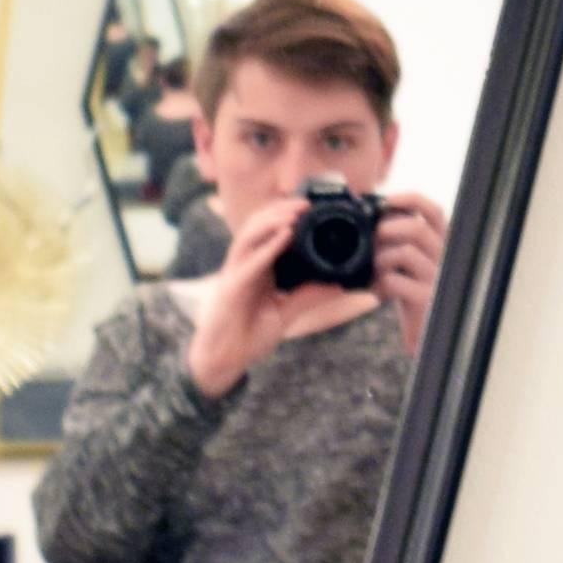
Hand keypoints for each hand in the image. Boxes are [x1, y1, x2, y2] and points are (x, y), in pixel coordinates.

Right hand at [178, 191, 408, 396]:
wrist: (224, 359)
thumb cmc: (249, 335)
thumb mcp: (285, 313)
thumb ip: (308, 297)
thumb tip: (337, 286)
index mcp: (257, 267)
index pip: (268, 232)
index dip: (285, 215)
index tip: (310, 207)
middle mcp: (244, 265)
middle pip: (257, 226)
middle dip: (280, 210)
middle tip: (306, 203)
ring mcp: (235, 274)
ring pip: (250, 236)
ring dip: (273, 220)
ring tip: (295, 212)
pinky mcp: (232, 288)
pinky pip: (250, 263)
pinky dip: (268, 247)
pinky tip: (284, 237)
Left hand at [371, 189, 446, 322]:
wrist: (424, 334)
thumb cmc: (411, 294)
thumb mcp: (407, 263)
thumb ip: (397, 241)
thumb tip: (372, 217)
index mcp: (439, 243)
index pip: (433, 210)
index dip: (409, 199)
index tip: (384, 200)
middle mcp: (442, 257)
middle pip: (418, 228)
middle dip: (388, 228)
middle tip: (373, 239)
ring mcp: (436, 279)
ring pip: (406, 252)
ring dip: (381, 258)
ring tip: (374, 271)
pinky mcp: (425, 299)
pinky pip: (396, 282)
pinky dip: (379, 283)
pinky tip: (377, 291)